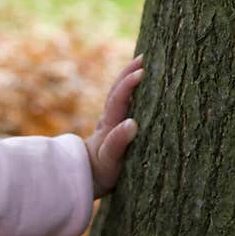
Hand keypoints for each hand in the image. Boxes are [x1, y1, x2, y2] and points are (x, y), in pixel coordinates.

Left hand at [84, 53, 144, 198]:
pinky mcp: (117, 127)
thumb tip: (132, 124)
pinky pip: (125, 103)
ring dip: (130, 78)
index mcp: (110, 124)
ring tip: (144, 63)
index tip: (142, 71)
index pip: (118, 99)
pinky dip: (133, 91)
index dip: (128, 84)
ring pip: (120, 94)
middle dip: (129, 72)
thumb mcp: (110, 160)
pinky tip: (143, 87)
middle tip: (146, 57)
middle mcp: (110, 118)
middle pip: (118, 90)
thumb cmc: (101, 171)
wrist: (88, 178)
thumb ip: (117, 142)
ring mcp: (113, 121)